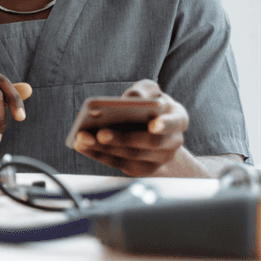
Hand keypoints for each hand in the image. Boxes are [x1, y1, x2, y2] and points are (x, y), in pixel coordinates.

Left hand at [72, 80, 187, 176]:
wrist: (153, 129)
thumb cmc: (150, 105)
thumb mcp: (150, 92)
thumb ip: (144, 91)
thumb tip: (132, 98)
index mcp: (178, 118)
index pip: (175, 122)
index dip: (165, 125)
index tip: (153, 124)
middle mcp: (173, 142)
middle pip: (150, 143)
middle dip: (124, 138)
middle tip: (101, 133)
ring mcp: (158, 159)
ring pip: (132, 156)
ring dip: (105, 148)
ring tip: (83, 137)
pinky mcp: (141, 169)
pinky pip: (119, 164)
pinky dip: (99, 155)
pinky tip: (82, 145)